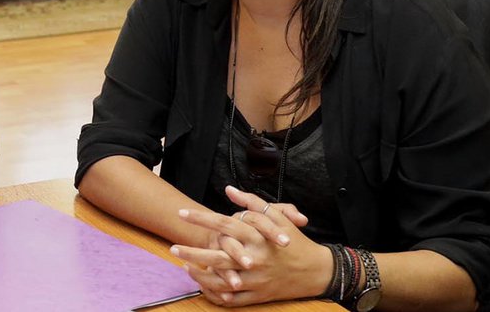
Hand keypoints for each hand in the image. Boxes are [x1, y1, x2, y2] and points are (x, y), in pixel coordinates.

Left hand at [172, 187, 329, 306]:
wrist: (316, 271)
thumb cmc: (295, 241)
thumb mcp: (277, 217)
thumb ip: (252, 203)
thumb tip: (229, 190)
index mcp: (257, 237)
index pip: (224, 224)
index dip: (201, 218)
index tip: (181, 213)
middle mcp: (255, 259)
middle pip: (217, 256)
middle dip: (192, 252)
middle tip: (172, 247)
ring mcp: (255, 280)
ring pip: (221, 281)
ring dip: (200, 275)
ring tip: (184, 266)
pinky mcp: (258, 295)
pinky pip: (232, 299)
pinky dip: (215, 294)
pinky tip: (203, 285)